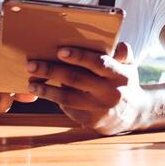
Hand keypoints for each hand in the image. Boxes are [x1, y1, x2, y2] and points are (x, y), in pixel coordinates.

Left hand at [24, 41, 147, 133]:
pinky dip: (54, 99)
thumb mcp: (129, 67)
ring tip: (31, 83)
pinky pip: (69, 108)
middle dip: (51, 70)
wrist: (133, 115)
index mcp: (120, 75)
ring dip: (46, 89)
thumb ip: (124, 54)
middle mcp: (110, 92)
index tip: (60, 51)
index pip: (98, 63)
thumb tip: (119, 44)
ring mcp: (99, 108)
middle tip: (32, 64)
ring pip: (68, 98)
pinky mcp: (91, 120)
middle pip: (76, 79)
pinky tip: (43, 91)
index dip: (79, 57)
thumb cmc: (124, 83)